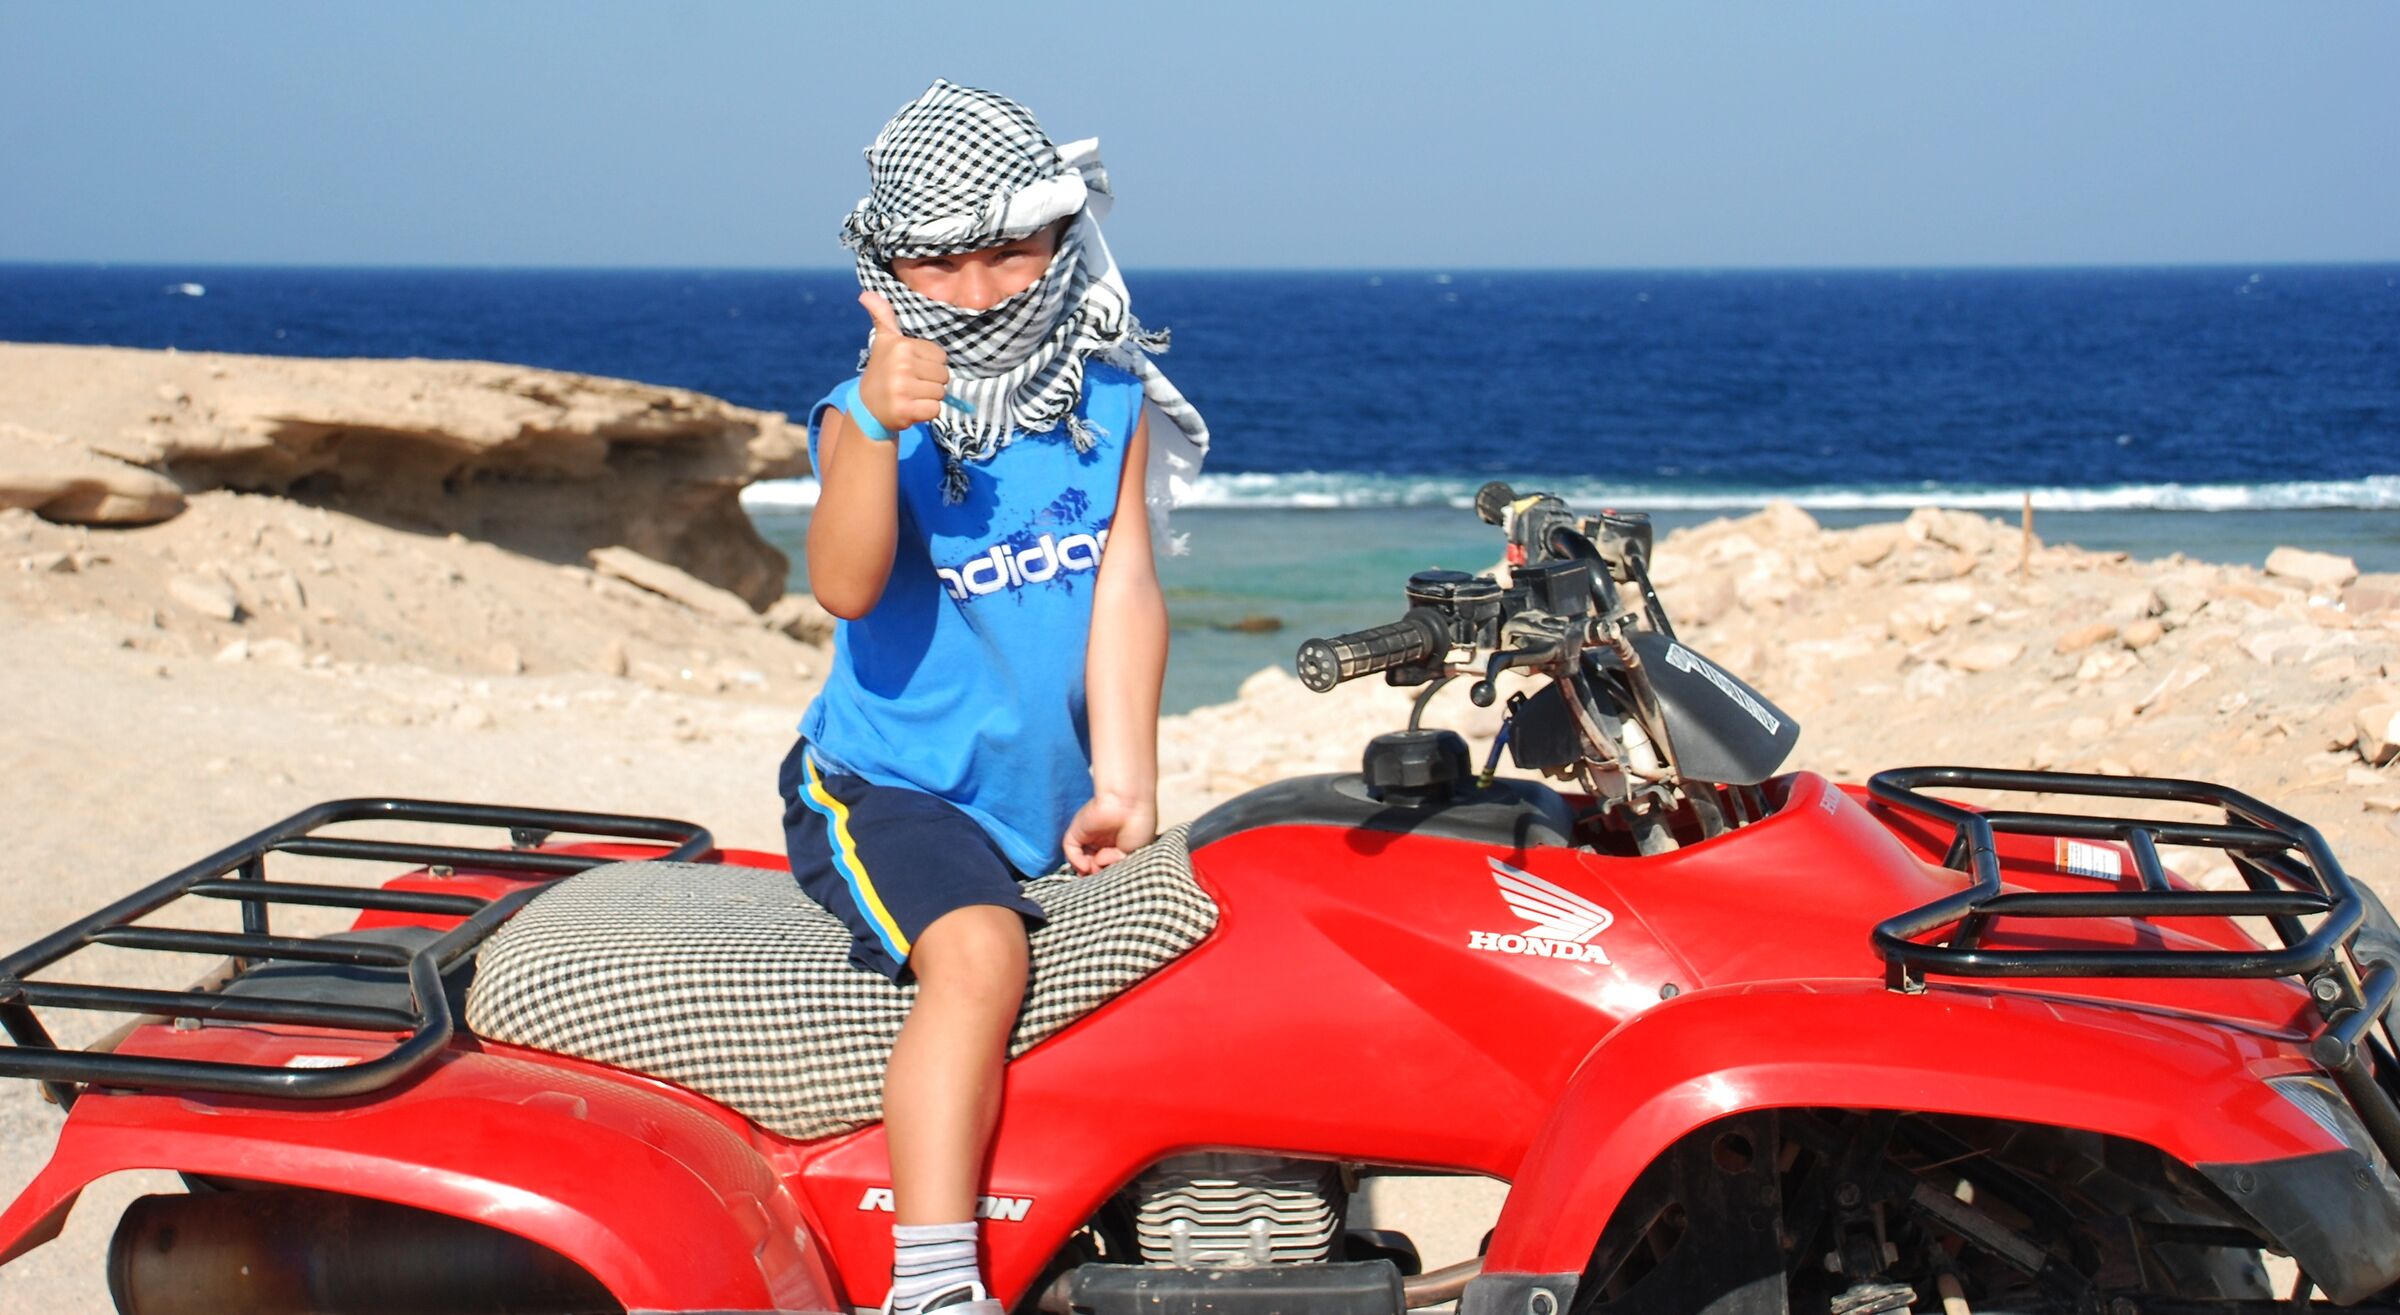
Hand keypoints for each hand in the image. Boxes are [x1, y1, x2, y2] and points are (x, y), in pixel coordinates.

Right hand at [855, 291, 948, 433]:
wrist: (867, 408)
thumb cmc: (882, 371)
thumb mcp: (883, 341)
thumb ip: (882, 316)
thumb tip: (866, 293)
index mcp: (901, 346)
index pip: (940, 356)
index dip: (930, 364)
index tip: (911, 368)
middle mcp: (902, 365)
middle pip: (943, 375)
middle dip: (931, 382)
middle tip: (911, 384)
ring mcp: (903, 388)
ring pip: (941, 393)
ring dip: (929, 397)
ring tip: (911, 395)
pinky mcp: (906, 410)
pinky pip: (935, 409)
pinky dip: (927, 412)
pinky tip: (911, 408)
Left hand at [1061, 793, 1156, 874]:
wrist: (1131, 804)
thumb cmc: (1140, 826)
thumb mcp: (1134, 853)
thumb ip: (1116, 864)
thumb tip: (1097, 865)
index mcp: (1119, 844)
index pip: (1106, 865)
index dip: (1107, 874)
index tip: (1112, 878)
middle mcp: (1103, 841)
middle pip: (1092, 865)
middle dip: (1096, 874)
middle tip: (1102, 877)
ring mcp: (1089, 836)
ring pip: (1080, 860)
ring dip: (1087, 869)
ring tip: (1097, 869)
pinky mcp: (1078, 831)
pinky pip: (1070, 849)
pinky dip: (1075, 860)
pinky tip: (1086, 866)